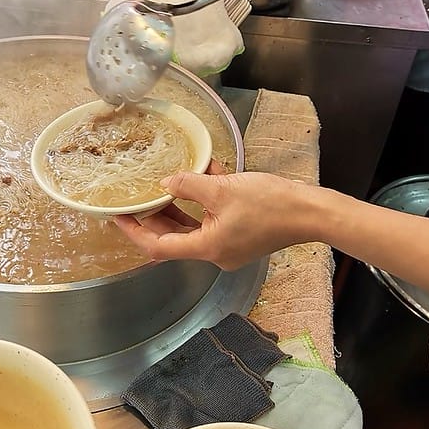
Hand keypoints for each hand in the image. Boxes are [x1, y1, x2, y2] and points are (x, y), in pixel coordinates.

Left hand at [114, 162, 322, 270]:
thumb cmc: (270, 204)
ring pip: (192, 226)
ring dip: (178, 206)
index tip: (118, 217)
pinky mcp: (240, 235)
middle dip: (154, 216)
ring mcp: (228, 245)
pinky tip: (201, 176)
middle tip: (136, 197)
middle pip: (173, 236)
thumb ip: (188, 185)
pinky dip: (203, 203)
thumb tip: (165, 184)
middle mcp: (214, 251)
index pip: (158, 246)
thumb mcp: (222, 189)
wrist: (309, 212)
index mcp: (206, 247)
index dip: (135, 232)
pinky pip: (212, 220)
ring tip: (162, 184)